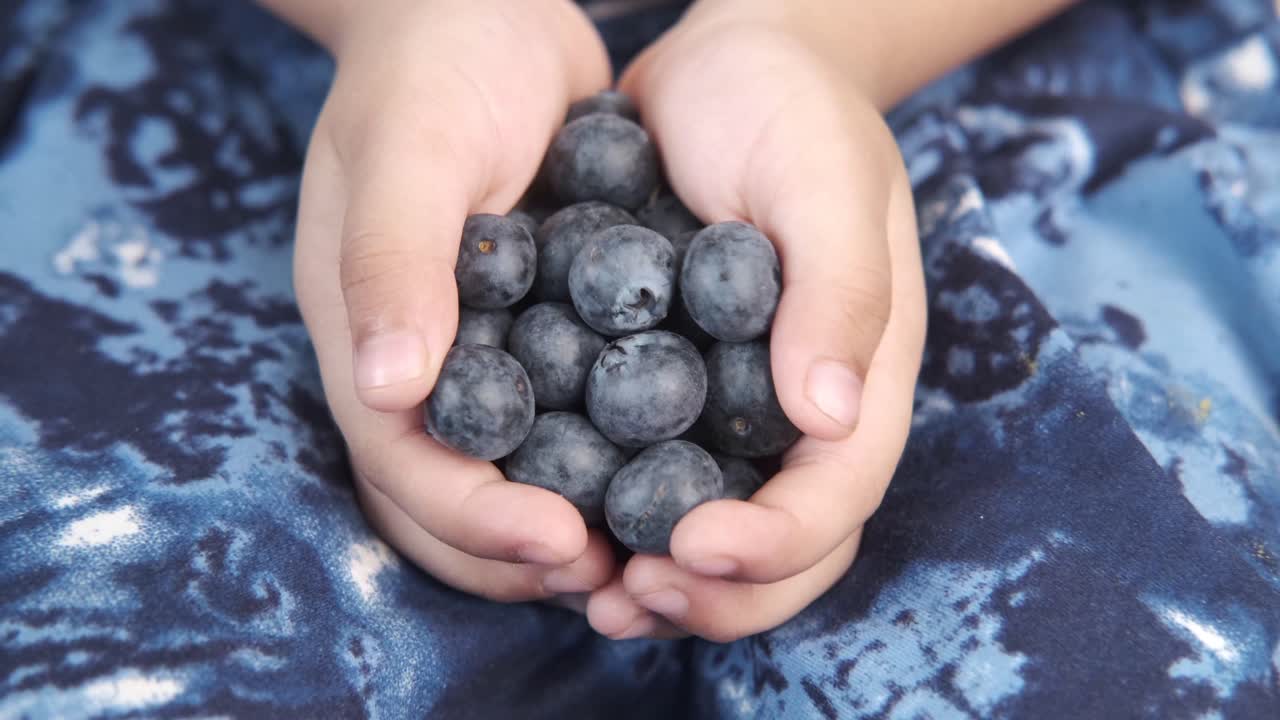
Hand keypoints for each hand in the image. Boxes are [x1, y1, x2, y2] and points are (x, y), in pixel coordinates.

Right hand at [292, 0, 616, 603]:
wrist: (488, 8)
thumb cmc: (435, 64)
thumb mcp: (408, 147)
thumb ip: (391, 258)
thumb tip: (390, 392)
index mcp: (363, 335)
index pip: (402, 465)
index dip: (473, 520)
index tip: (562, 544)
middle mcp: (415, 361)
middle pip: (453, 495)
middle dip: (523, 551)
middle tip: (616, 576)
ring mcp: (474, 351)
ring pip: (511, 474)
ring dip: (570, 521)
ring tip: (645, 550)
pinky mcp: (534, 330)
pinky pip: (564, 418)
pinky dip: (604, 459)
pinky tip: (672, 476)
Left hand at [585, 3, 927, 640]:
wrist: (720, 70)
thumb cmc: (790, 111)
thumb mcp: (825, 177)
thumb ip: (841, 289)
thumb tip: (827, 415)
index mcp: (859, 378)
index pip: (838, 496)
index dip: (776, 543)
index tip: (694, 544)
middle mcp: (798, 414)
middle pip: (780, 546)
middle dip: (714, 593)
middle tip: (629, 598)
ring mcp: (731, 409)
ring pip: (711, 530)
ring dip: (658, 580)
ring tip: (592, 594)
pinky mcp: (663, 392)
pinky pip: (641, 473)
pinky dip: (603, 514)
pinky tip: (546, 521)